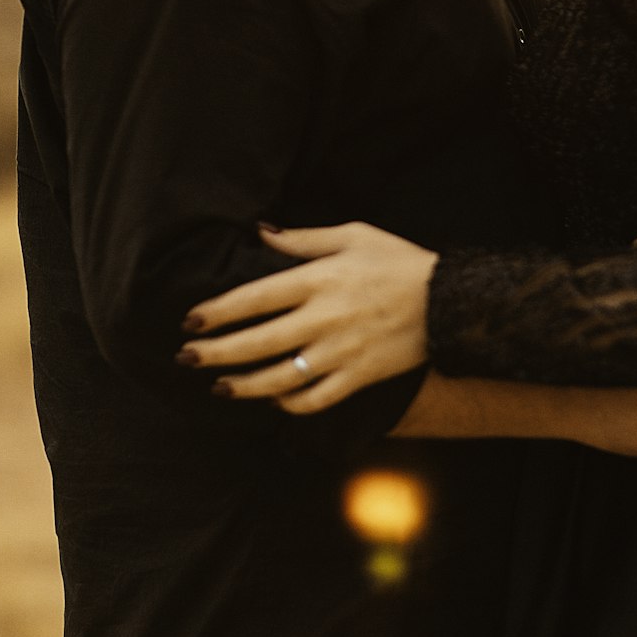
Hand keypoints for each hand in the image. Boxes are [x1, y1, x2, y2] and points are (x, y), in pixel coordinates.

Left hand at [177, 222, 435, 412]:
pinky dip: (289, 403)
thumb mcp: (353, 235)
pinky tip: (274, 398)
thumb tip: (261, 233)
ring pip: (279, 378)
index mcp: (318, 280)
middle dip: (215, 353)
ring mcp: (340, 353)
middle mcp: (323, 319)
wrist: (450, 300)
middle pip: (256, 342)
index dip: (217, 312)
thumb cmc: (398, 261)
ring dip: (243, 386)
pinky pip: (314, 399)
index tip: (190, 321)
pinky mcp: (358, 377)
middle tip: (186, 358)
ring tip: (220, 386)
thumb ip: (303, 239)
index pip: (253, 298)